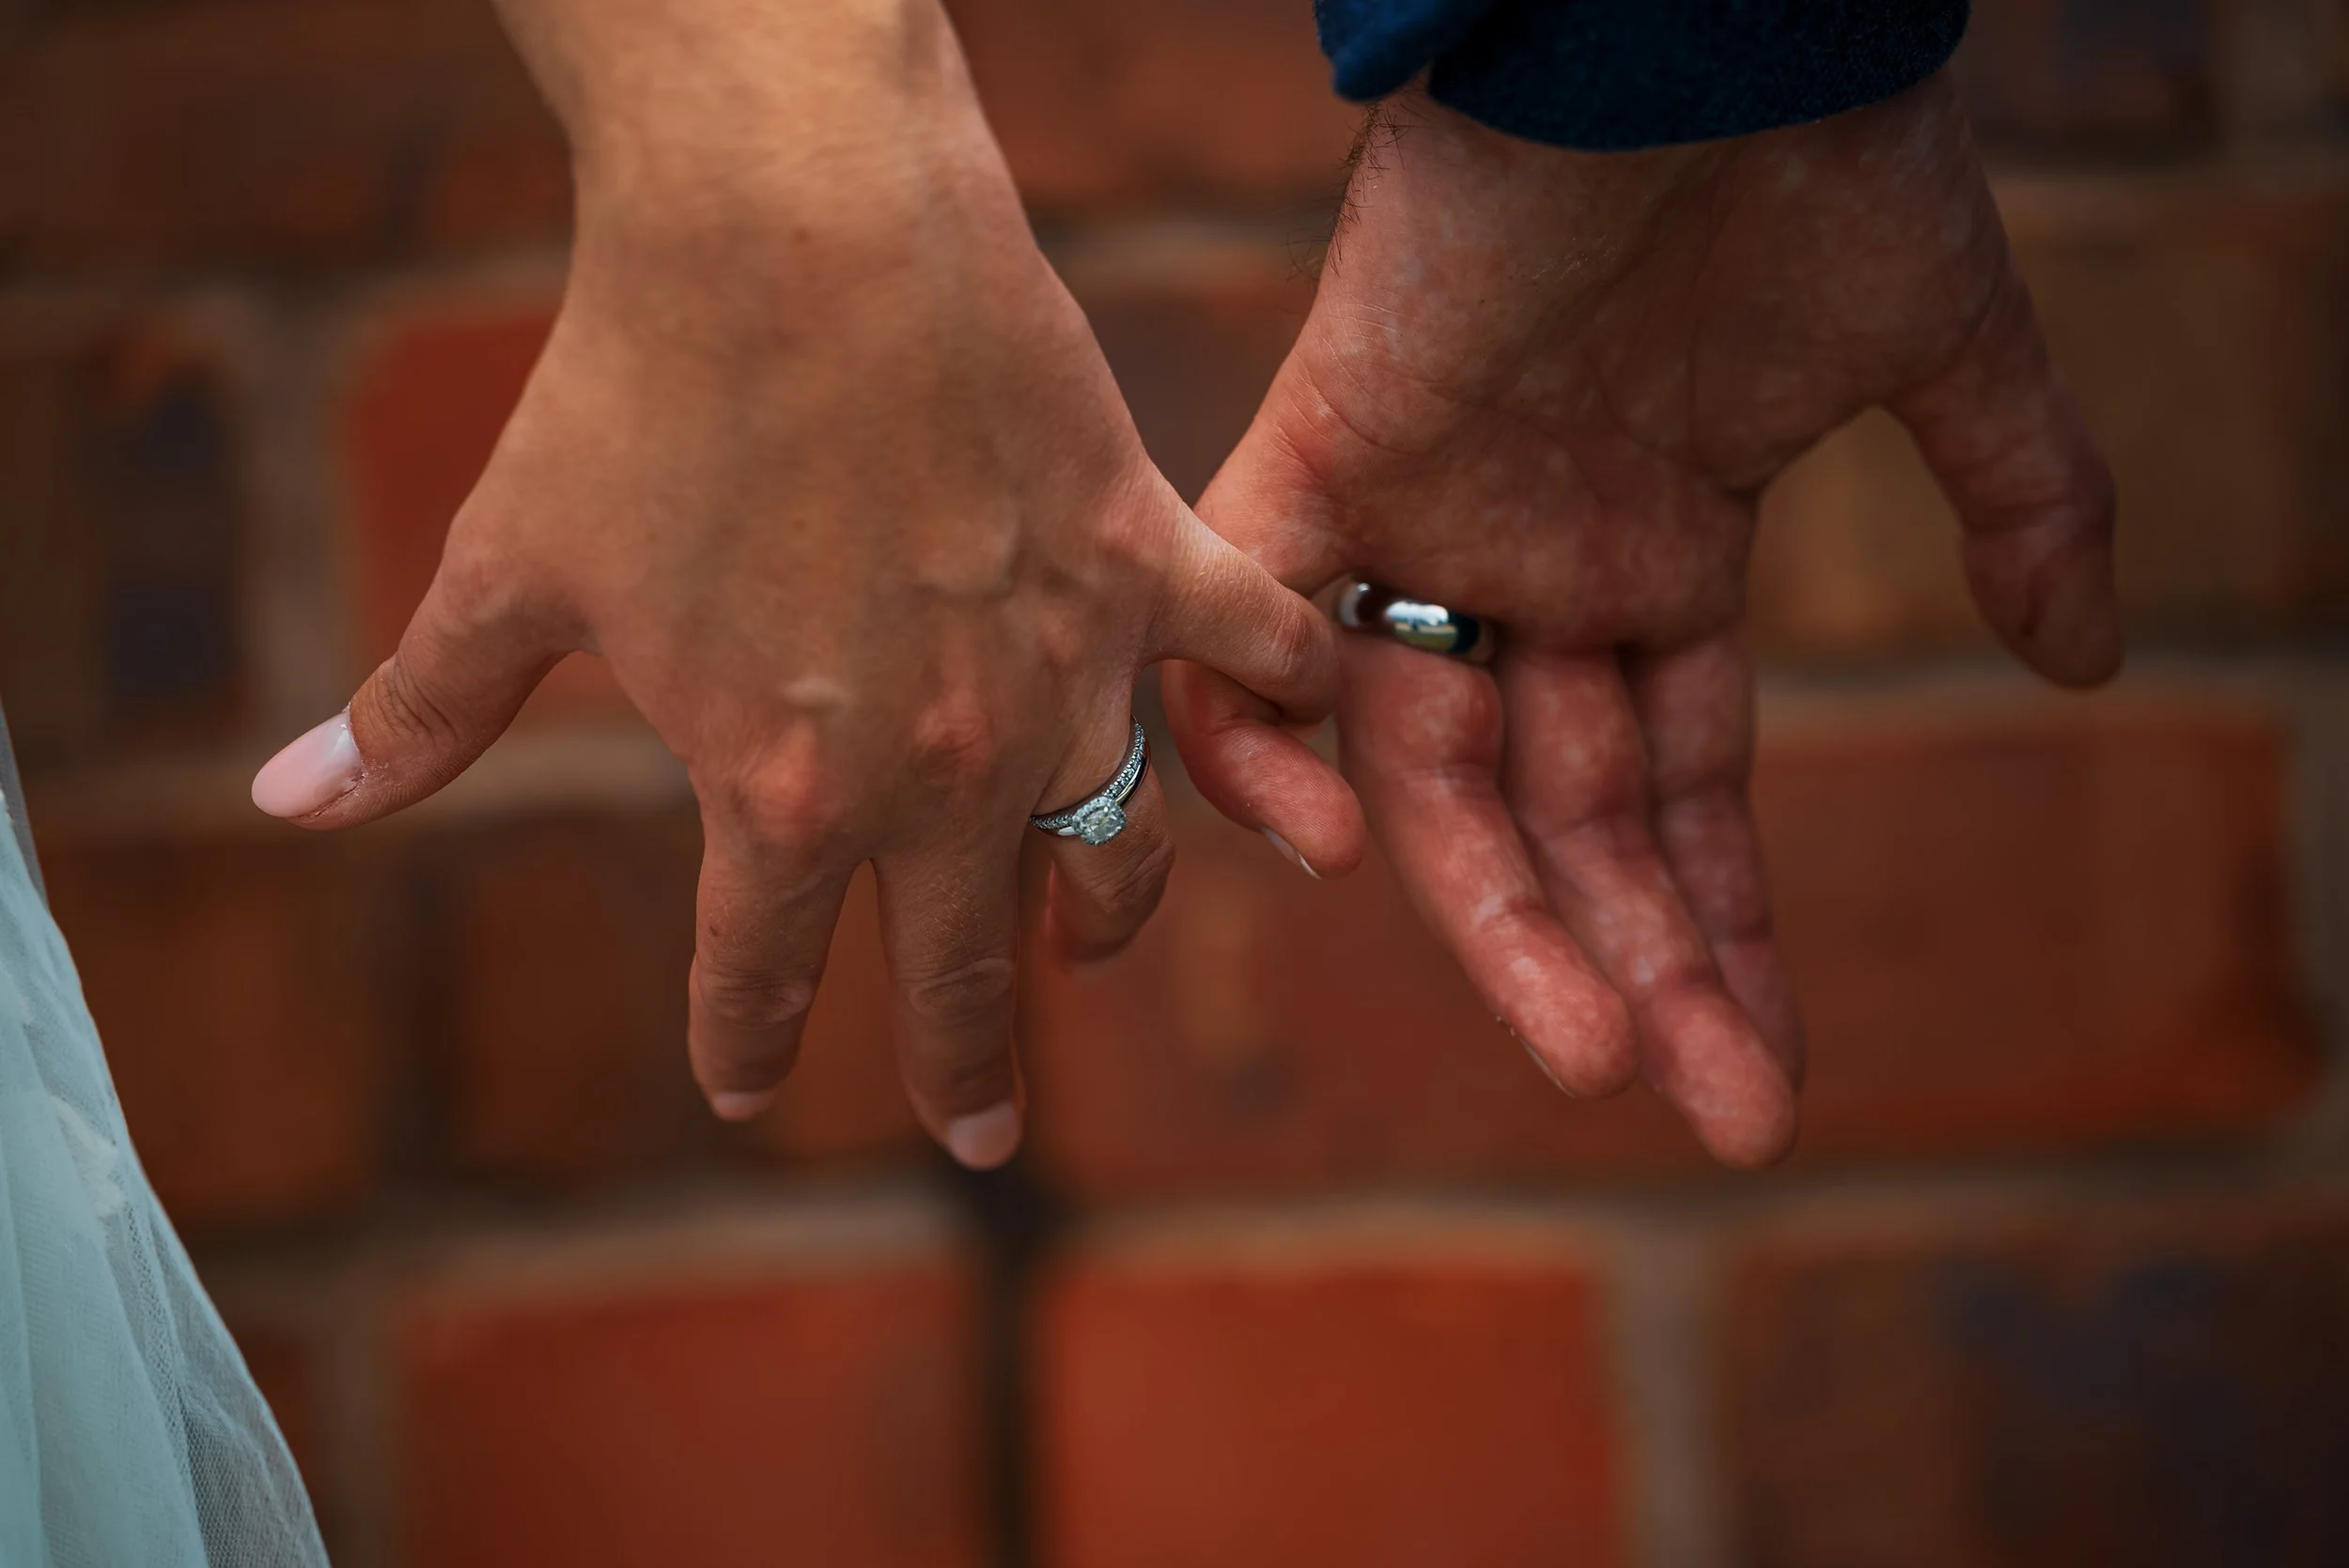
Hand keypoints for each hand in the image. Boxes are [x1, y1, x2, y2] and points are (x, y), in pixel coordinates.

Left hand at [249, 0, 1357, 1167]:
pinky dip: (1289, 686)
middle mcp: (943, 776)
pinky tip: (1306, 714)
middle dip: (963, 1066)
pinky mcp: (1144, 561)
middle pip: (966, 974)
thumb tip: (282, 808)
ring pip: (1119, 852)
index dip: (747, 1044)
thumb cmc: (630, 393)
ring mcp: (1066, 676)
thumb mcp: (509, 571)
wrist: (786, 221)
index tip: (746, 1086)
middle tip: (973, 1131)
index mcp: (781, 798)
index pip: (761, 976)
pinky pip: (1255, 648)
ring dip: (1108, 921)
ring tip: (1095, 946)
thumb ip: (417, 714)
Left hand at [1166, 73, 2118, 1167]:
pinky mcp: (1326, 449)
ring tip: (1585, 1046)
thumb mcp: (1944, 351)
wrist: (1695, 20)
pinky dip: (1251, 734)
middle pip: (1560, 816)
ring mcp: (1427, 526)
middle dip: (1626, 962)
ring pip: (1425, 767)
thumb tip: (2088, 656)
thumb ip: (2020, 499)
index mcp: (1655, 567)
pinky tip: (1326, 854)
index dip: (1715, 933)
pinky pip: (1247, 620)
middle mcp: (1531, 575)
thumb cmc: (1815, 158)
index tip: (1756, 1073)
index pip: (1675, 797)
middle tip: (1696, 1104)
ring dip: (1494, 911)